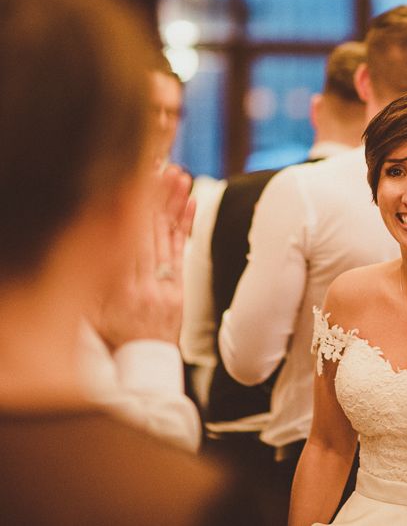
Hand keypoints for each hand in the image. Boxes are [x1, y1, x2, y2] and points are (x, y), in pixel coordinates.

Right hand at [94, 165, 194, 348]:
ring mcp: (164, 287)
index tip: (133, 182)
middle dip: (153, 198)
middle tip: (161, 167)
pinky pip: (181, 252)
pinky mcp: (179, 287)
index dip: (130, 211)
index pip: (126, 244)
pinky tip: (193, 202)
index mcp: (117, 293)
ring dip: (174, 205)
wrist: (142, 362)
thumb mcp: (92, 313)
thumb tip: (90, 238)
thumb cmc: (110, 334)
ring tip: (180, 176)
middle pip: (148, 235)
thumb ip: (93, 281)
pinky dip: (187, 225)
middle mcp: (142, 288)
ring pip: (167, 239)